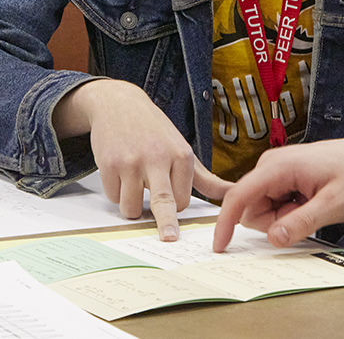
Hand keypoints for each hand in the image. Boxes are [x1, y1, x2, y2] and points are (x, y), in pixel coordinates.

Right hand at [56, 80, 219, 240]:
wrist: (120, 103)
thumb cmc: (155, 131)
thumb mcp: (183, 150)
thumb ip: (207, 179)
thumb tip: (234, 193)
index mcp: (181, 156)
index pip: (182, 200)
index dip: (174, 205)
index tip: (171, 200)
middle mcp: (158, 157)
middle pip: (164, 201)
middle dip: (167, 222)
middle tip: (170, 239)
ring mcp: (132, 161)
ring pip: (131, 207)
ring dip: (131, 205)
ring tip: (133, 181)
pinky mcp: (109, 163)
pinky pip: (113, 196)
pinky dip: (115, 191)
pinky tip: (119, 170)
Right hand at [211, 132, 343, 251]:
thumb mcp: (335, 204)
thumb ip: (303, 222)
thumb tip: (273, 238)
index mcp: (278, 167)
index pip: (238, 196)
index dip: (225, 223)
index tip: (220, 246)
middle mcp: (270, 166)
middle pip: (252, 209)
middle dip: (275, 222)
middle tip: (308, 214)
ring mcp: (275, 171)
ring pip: (263, 210)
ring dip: (284, 218)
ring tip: (313, 205)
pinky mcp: (282, 178)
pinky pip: (274, 205)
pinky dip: (289, 212)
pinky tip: (311, 201)